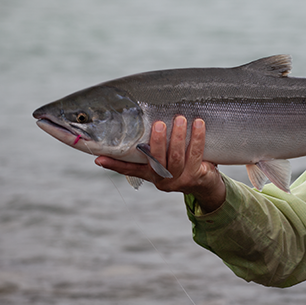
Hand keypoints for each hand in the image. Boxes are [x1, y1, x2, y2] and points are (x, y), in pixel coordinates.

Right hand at [95, 116, 226, 211]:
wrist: (207, 185)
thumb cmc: (183, 165)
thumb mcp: (166, 160)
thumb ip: (153, 149)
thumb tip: (139, 123)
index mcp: (150, 174)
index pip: (129, 169)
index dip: (113, 165)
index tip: (98, 159)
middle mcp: (162, 180)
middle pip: (156, 160)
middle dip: (156, 141)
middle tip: (158, 124)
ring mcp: (179, 180)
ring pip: (176, 157)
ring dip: (178, 136)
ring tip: (180, 119)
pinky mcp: (196, 177)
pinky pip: (195, 154)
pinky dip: (197, 138)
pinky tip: (199, 124)